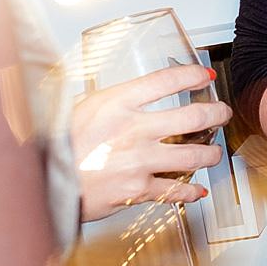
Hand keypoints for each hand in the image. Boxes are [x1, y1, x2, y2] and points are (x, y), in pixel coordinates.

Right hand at [72, 63, 230, 223]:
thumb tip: (133, 97)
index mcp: (118, 103)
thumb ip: (113, 102)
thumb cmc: (57, 144)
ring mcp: (140, 161)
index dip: (192, 75)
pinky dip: (192, 190)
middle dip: (215, 113)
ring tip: (213, 151)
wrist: (45, 181)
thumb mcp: (83, 107)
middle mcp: (134, 129)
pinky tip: (198, 189)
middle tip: (221, 113)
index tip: (204, 75)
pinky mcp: (138, 189)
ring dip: (210, 153)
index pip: (167, 81)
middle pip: (192, 117)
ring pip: (193, 155)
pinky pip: (175, 190)